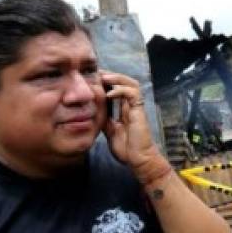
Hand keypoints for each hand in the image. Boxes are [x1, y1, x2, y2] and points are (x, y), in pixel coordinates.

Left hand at [99, 71, 171, 185]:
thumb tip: (93, 114)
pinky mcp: (139, 111)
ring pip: (131, 83)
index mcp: (124, 109)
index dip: (106, 83)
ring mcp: (136, 107)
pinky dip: (121, 91)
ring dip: (117, 79)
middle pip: (124, 82)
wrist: (138, 159)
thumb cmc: (126, 148)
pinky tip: (109, 94)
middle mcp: (131, 105)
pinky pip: (133, 94)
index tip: (92, 80)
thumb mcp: (109, 132)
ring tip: (103, 78)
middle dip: (111, 76)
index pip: (116, 89)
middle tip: (96, 73)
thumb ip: (104, 121)